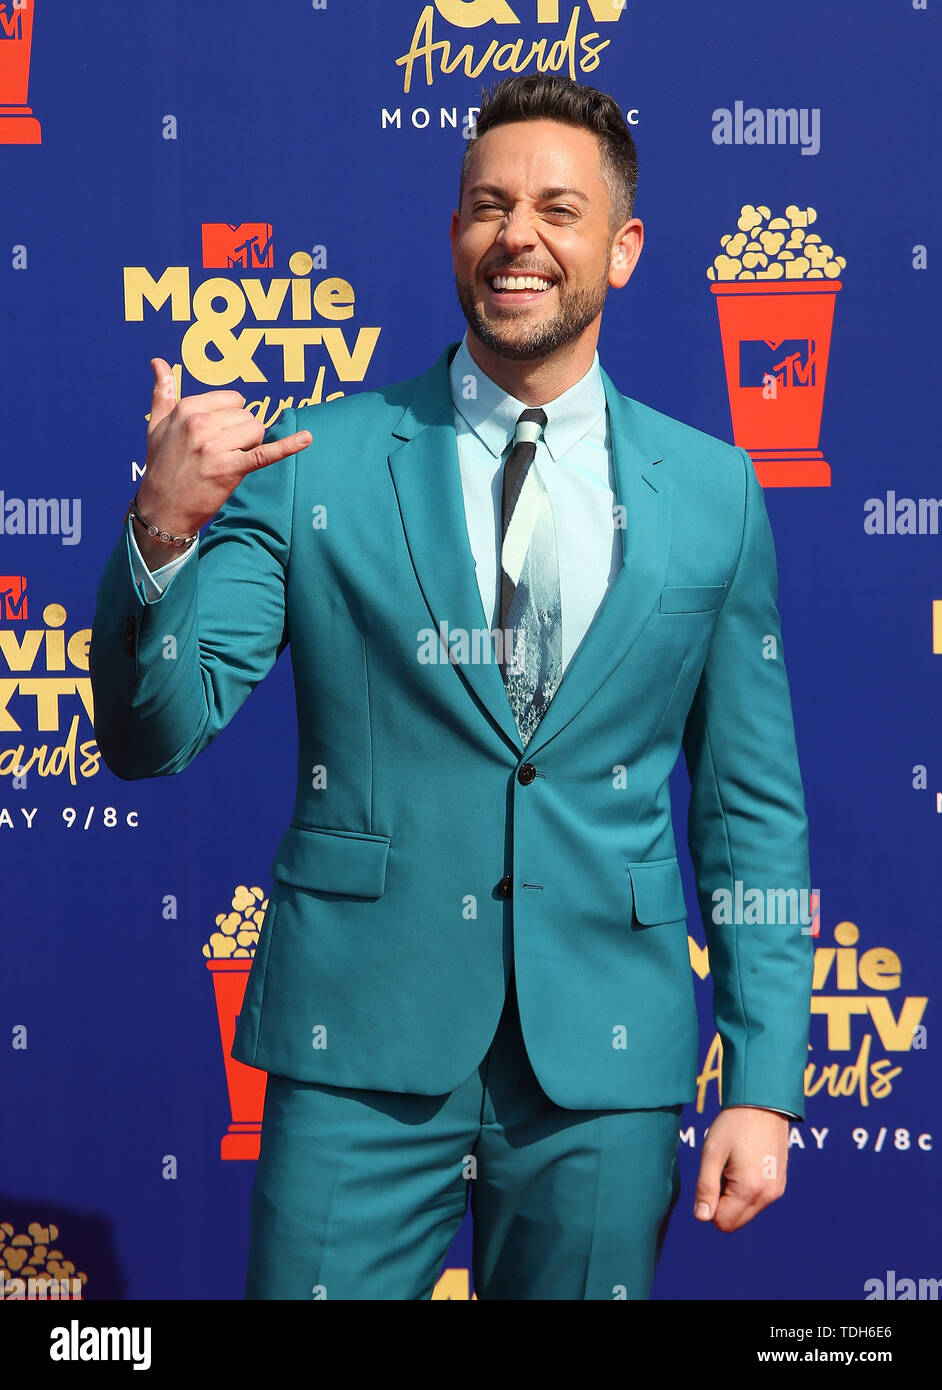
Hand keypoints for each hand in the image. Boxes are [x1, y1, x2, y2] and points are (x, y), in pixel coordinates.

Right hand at [134, 358, 311, 563]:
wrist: (163, 509)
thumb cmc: (161, 466)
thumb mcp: (156, 426)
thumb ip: (162, 392)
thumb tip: (158, 361)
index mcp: (186, 409)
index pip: (233, 400)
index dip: (231, 419)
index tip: (215, 436)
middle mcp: (200, 424)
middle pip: (247, 416)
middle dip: (242, 434)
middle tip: (219, 454)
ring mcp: (216, 447)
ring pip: (257, 432)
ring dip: (250, 447)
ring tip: (228, 462)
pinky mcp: (230, 470)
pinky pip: (265, 453)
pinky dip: (288, 446)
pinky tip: (306, 438)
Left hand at [693, 1106, 788, 1231]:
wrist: (763, 1103)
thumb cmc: (733, 1125)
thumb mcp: (712, 1153)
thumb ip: (705, 1188)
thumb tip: (702, 1217)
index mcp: (750, 1189)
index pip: (722, 1222)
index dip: (709, 1204)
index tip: (712, 1176)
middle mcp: (768, 1196)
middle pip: (735, 1222)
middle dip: (722, 1202)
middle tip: (722, 1170)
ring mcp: (776, 1191)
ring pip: (746, 1212)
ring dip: (734, 1196)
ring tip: (734, 1165)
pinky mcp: (780, 1185)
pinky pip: (757, 1201)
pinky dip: (746, 1190)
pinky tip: (745, 1164)